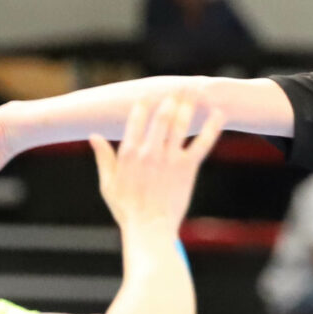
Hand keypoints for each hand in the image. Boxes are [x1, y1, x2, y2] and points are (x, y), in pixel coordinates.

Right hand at [89, 95, 224, 246]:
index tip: (151, 93)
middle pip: (162, 115)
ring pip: (181, 124)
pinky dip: (212, 127)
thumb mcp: (107, 183)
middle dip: (172, 97)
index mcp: (129, 152)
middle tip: (180, 84)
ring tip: (196, 89)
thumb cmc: (127, 209)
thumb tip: (94, 136)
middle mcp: (149, 151)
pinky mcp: (187, 168)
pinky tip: (219, 113)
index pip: (137, 118)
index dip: (145, 102)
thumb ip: (103, 157)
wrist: (149, 228)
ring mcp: (169, 158)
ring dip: (189, 104)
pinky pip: (202, 143)